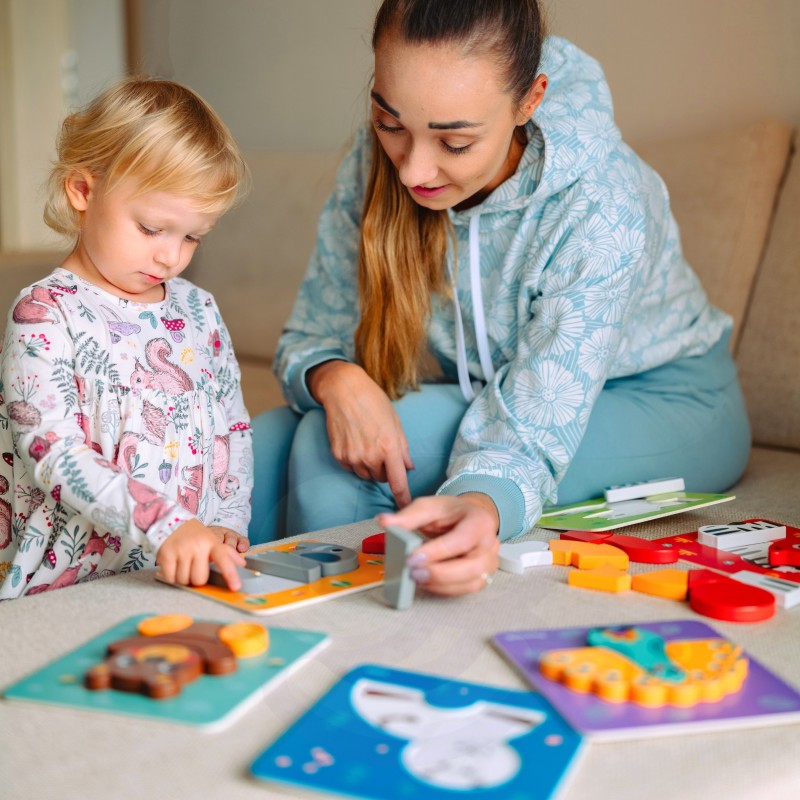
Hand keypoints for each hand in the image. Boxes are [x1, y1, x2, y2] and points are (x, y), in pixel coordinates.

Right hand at [157, 519, 245, 590]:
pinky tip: (173, 566)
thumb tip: (242, 564)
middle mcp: (197, 546)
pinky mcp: (165, 556)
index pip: (223, 559)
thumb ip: (227, 553)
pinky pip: (170, 578)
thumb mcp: (212, 539)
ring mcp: (181, 551)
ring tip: (183, 565)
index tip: (236, 587)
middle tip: (193, 569)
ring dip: (183, 578)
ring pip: (184, 580)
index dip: (230, 574)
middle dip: (196, 579)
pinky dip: (171, 577)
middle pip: (200, 579)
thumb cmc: (194, 535)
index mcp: (211, 542)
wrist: (170, 522)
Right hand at [308, 360, 413, 507]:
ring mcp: (353, 457)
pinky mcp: (339, 455)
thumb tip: (408, 468)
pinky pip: (351, 468)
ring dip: (369, 466)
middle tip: (381, 448)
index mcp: (390, 447)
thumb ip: (403, 449)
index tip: (406, 509)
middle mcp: (371, 456)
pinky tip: (354, 442)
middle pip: (381, 478)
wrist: (343, 390)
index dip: (403, 498)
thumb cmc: (373, 402)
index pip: (398, 482)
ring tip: (367, 442)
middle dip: (385, 469)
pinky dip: (355, 461)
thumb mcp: (395, 422)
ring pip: (366, 475)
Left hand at [377, 493, 499, 595]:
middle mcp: (490, 543)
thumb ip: (408, 516)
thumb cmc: (451, 512)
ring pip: (472, 582)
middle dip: (441, 573)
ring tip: (416, 578)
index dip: (438, 551)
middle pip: (473, 566)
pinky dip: (446, 589)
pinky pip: (467, 589)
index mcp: (480, 521)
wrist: (469, 517)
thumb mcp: (430, 506)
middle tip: (413, 572)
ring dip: (442, 584)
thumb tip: (384, 522)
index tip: (412, 558)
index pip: (462, 540)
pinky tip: (427, 582)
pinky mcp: (483, 576)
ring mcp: (489, 562)